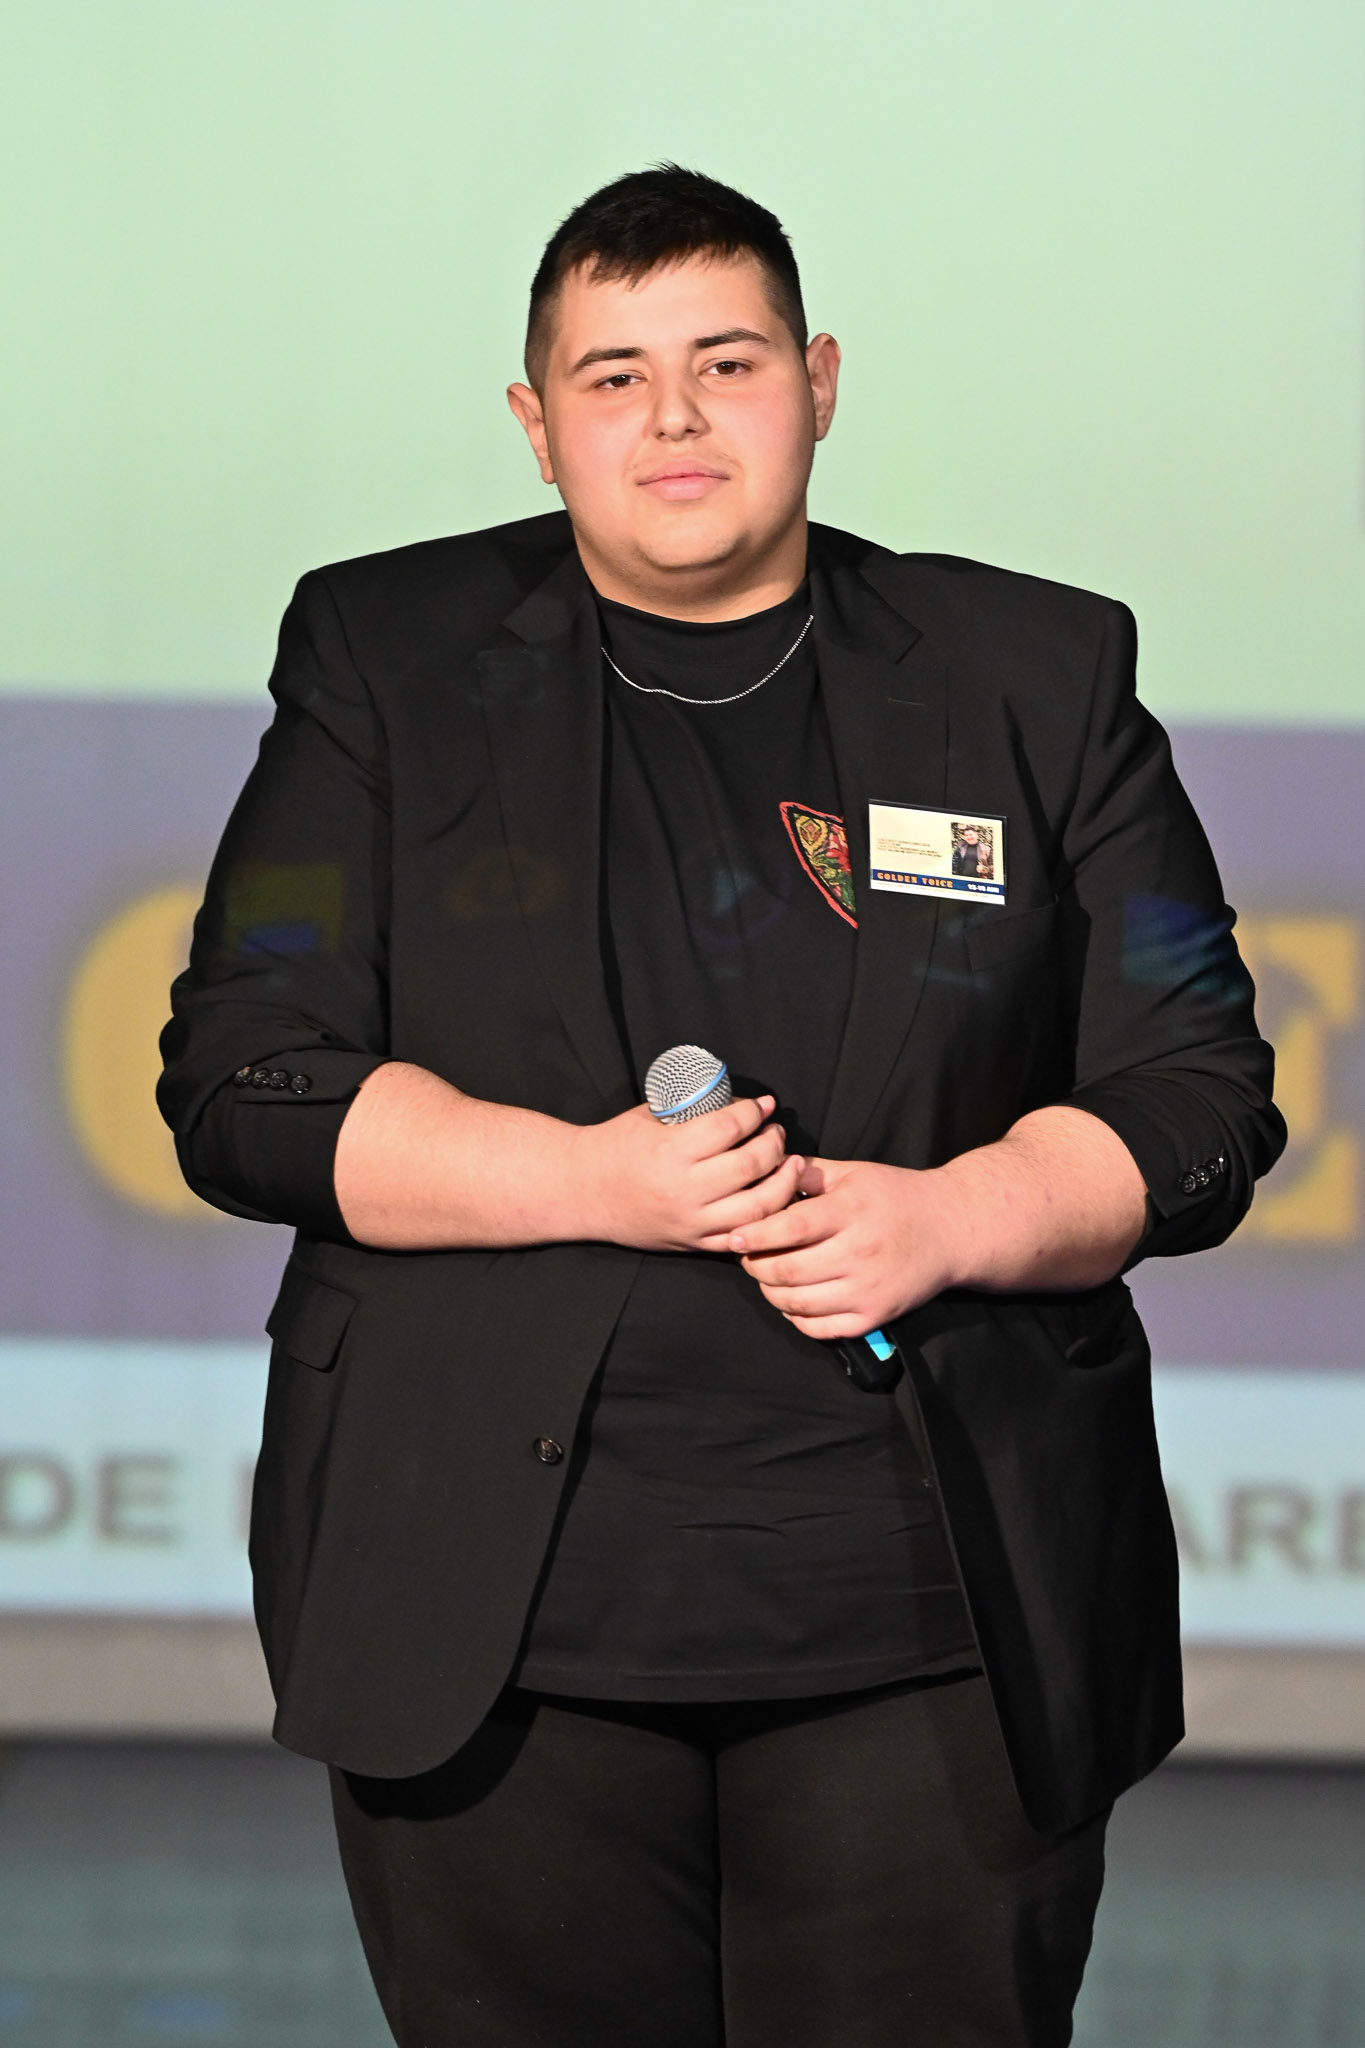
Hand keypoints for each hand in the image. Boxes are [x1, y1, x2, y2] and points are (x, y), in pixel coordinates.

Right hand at [572, 1096, 804, 1253]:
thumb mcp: (650, 1117)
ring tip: (789, 1164)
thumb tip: (738, 1101)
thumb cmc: (617, 1146)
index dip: (754, 1112)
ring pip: (758, 1207)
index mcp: (670, 1151)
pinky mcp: (694, 1243)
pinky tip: (776, 1200)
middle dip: (774, 1144)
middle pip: (750, 1165)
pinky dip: (767, 1219)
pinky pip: (743, 1237)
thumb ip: (692, 1110)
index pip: (729, 1127)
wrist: (583, 1191)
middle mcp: (683, 1189)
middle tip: (776, 1132)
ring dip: (783, 1182)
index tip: (765, 1104)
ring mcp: (691, 1221)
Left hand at [728, 1156, 957, 1338]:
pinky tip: (793, 1303)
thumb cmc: (897, 1196)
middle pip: (788, 1271)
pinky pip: (822, 1329)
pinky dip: (797, 1319)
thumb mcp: (855, 1173)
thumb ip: (811, 1173)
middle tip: (746, 1258)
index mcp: (851, 1211)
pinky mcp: (875, 1316)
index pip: (790, 1227)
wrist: (950, 1229)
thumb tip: (767, 1171)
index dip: (755, 1234)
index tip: (733, 1237)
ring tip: (766, 1279)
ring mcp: (868, 1289)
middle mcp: (859, 1252)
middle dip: (756, 1267)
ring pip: (798, 1303)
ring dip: (771, 1294)